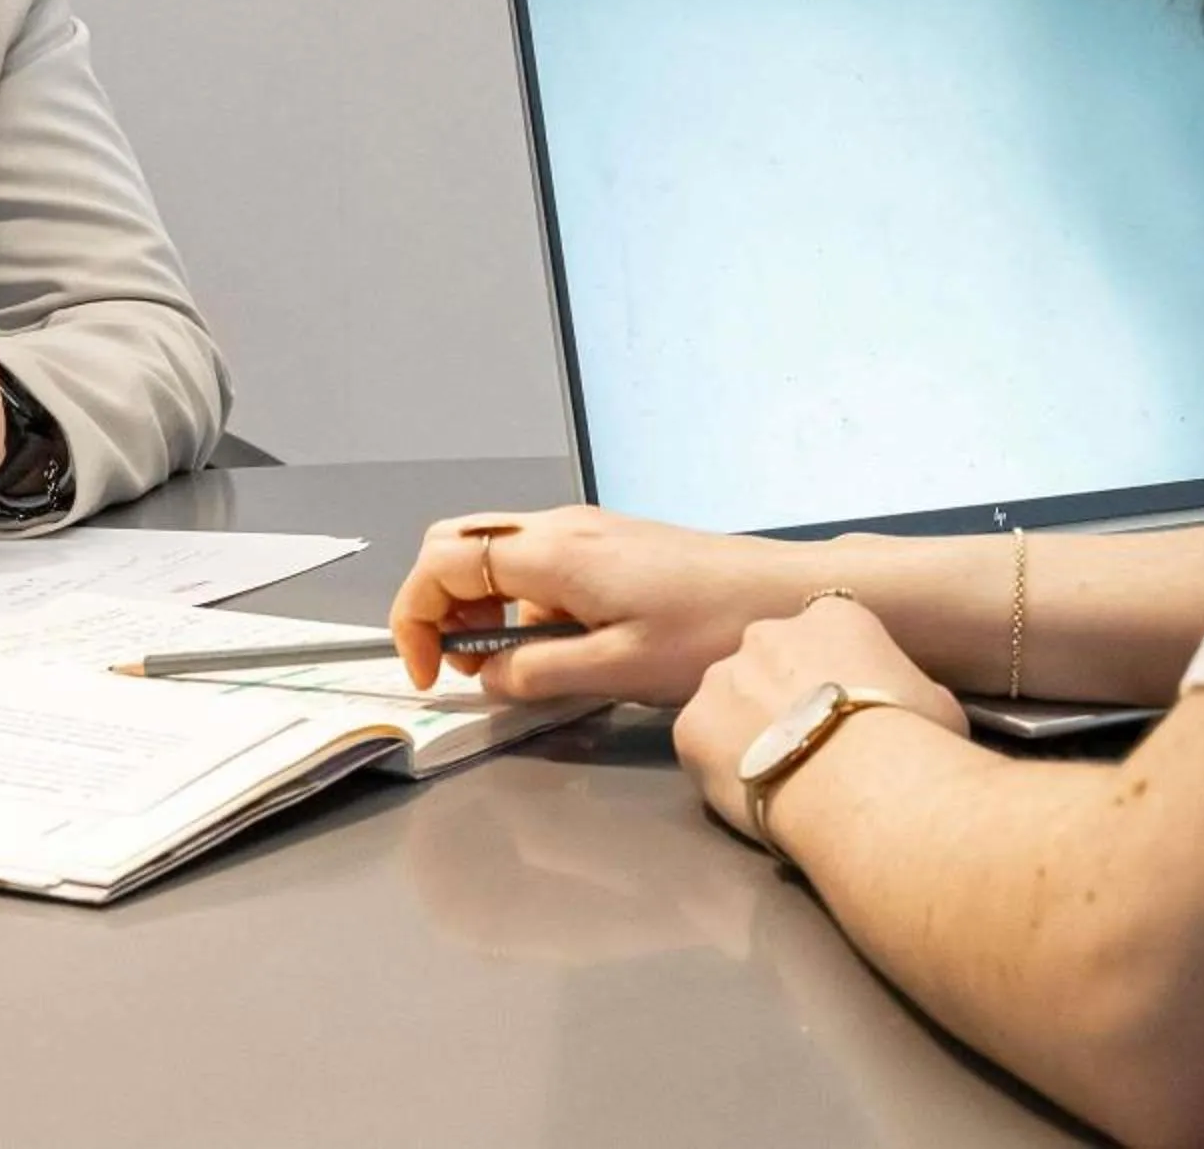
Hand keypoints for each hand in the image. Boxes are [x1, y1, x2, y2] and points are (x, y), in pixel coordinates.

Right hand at [390, 504, 815, 703]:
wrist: (787, 594)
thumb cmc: (710, 631)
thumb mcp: (620, 668)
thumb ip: (540, 672)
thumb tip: (487, 678)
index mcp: (551, 552)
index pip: (441, 563)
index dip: (417, 617)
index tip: (430, 673)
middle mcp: (558, 526)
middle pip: (456, 544)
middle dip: (437, 603)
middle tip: (460, 664)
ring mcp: (584, 528)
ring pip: (493, 552)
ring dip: (477, 606)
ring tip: (505, 665)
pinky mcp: (608, 542)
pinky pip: (533, 561)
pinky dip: (515, 600)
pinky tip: (551, 644)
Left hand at [671, 597, 968, 837]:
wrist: (867, 788)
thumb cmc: (914, 741)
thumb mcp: (937, 702)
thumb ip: (906, 688)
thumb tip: (903, 699)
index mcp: (831, 616)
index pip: (823, 632)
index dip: (831, 673)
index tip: (842, 709)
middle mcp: (766, 633)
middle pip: (766, 660)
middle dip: (779, 695)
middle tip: (806, 744)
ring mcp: (721, 676)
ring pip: (727, 699)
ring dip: (745, 728)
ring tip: (777, 774)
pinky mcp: (690, 725)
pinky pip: (700, 742)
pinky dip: (719, 765)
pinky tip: (750, 791)